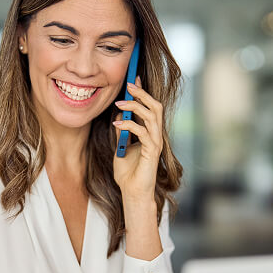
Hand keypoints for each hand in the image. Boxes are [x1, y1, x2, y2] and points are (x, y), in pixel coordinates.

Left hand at [113, 77, 163, 201]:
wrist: (132, 192)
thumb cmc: (128, 173)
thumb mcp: (120, 147)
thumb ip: (122, 132)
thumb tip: (118, 117)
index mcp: (150, 133)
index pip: (150, 107)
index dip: (143, 92)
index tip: (133, 79)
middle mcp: (156, 135)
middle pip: (155, 107)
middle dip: (142, 94)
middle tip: (129, 85)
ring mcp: (156, 143)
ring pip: (152, 116)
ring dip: (135, 107)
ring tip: (120, 103)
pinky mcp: (152, 152)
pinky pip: (143, 132)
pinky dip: (129, 125)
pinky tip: (117, 123)